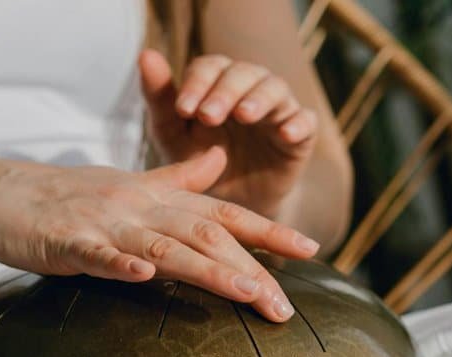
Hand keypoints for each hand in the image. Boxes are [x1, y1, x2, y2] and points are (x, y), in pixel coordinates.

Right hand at [0, 147, 317, 321]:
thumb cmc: (62, 196)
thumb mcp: (127, 184)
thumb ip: (176, 179)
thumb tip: (220, 161)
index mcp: (155, 196)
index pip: (222, 213)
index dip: (267, 231)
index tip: (310, 250)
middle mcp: (138, 205)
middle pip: (205, 236)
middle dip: (250, 269)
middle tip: (285, 307)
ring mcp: (104, 222)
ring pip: (165, 245)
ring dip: (207, 269)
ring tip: (246, 292)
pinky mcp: (67, 240)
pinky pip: (98, 253)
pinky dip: (122, 263)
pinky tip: (145, 277)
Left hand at [139, 49, 317, 220]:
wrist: (230, 207)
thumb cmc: (198, 163)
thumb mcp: (174, 136)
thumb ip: (160, 99)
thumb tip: (145, 54)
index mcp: (217, 83)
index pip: (210, 67)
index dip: (197, 84)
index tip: (182, 109)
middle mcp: (249, 88)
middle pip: (243, 73)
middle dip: (225, 91)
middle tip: (209, 115)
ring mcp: (277, 110)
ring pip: (274, 88)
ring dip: (259, 99)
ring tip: (244, 115)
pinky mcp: (299, 135)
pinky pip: (306, 122)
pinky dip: (298, 124)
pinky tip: (286, 134)